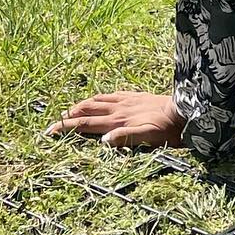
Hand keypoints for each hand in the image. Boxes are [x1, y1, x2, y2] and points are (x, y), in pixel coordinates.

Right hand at [45, 92, 183, 149]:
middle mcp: (119, 109)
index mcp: (118, 121)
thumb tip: (101, 140)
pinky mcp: (135, 95)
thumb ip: (125, 138)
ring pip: (97, 100)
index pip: (86, 124)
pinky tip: (99, 99)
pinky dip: (99, 98)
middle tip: (54, 122)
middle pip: (87, 110)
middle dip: (69, 116)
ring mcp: (126, 100)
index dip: (66, 127)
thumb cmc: (166, 130)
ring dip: (81, 105)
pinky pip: (112, 94)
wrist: (184, 110)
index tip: (49, 131)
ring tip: (70, 110)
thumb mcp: (147, 138)